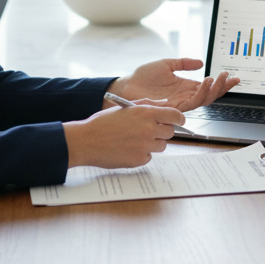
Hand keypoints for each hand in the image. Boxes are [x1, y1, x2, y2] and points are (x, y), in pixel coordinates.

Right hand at [64, 104, 183, 168]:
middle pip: (170, 132)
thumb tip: (165, 103)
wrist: (86, 141)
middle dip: (163, 131)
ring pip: (161, 145)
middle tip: (149, 130)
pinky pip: (149, 156)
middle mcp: (148, 129)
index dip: (179, 119)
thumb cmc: (103, 123)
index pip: (175, 116)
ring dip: (153, 143)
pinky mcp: (139, 159)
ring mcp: (145, 146)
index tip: (178, 121)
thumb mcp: (125, 107)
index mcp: (145, 113)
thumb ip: (148, 104)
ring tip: (135, 139)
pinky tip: (128, 148)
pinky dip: (142, 154)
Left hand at [106, 58, 239, 112]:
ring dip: (213, 89)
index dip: (222, 83)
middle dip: (222, 87)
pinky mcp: (174, 106)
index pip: (208, 87)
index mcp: (186, 86)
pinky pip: (192, 102)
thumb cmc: (143, 77)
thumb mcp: (166, 64)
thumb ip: (184, 63)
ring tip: (217, 78)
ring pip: (204, 100)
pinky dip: (201, 93)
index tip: (233, 76)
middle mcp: (185, 96)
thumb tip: (201, 62)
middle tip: (230, 77)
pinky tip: (205, 82)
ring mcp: (180, 102)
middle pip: (210, 95)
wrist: (126, 87)